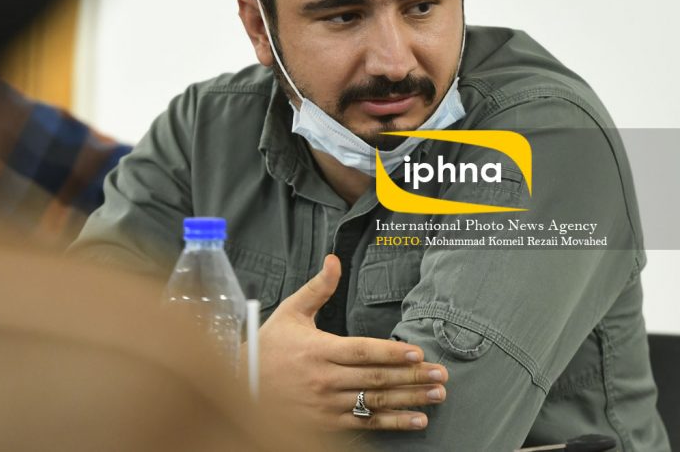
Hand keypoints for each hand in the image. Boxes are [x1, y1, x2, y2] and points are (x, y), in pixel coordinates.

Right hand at [256, 254, 446, 431]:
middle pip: (375, 377)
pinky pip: (364, 423)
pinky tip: (416, 420)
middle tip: (442, 375)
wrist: (242, 385)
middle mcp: (324, 379)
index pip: (362, 350)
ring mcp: (325, 405)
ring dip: (409, 400)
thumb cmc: (268, 347)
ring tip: (437, 395)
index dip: (391, 352)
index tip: (417, 352)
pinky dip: (392, 423)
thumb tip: (334, 260)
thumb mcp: (290, 312)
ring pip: (374, 402)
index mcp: (318, 350)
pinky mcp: (326, 423)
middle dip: (412, 377)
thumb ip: (318, 288)